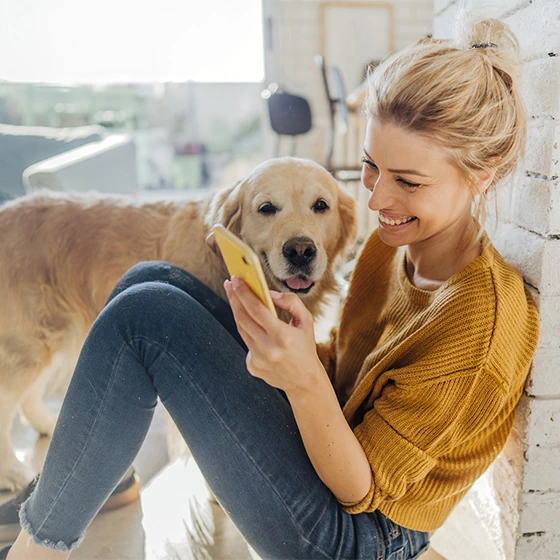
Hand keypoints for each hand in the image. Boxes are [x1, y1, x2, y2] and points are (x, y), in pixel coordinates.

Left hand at [224, 276, 326, 394]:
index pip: (256, 309)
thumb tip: (269, 293)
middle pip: (243, 318)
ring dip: (237, 311)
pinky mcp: (252, 367)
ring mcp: (258, 360)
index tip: (236, 280)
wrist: (305, 381)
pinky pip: (246, 343)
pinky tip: (252, 325)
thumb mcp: (306, 321)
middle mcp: (268, 349)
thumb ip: (291, 302)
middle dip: (235, 298)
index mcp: (283, 336)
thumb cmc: (305, 347)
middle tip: (231, 284)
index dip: (244, 293)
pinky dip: (249, 331)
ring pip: (241, 329)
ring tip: (235, 297)